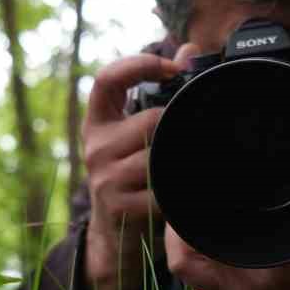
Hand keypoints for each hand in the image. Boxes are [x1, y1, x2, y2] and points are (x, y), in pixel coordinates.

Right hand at [80, 50, 188, 289]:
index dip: (139, 64)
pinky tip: (185, 194)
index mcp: (98, 124)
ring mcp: (105, 179)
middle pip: (152, 120)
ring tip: (191, 170)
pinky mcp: (120, 206)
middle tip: (195, 141)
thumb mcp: (136, 136)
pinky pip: (165, 188)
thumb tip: (191, 49)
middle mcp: (95, 148)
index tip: (172, 67)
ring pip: (160, 154)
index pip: (107, 79)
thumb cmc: (132, 179)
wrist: (114, 240)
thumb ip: (161, 93)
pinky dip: (181, 191)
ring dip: (182, 162)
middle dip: (178, 129)